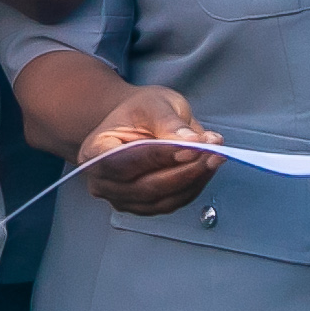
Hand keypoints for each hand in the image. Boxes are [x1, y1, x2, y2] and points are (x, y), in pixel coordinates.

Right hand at [77, 86, 222, 216]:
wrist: (134, 124)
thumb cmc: (138, 112)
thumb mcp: (155, 104)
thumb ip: (170, 123)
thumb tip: (193, 143)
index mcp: (95, 150)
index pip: (125, 161)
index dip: (160, 157)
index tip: (192, 147)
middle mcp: (102, 181)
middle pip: (145, 187)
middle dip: (185, 171)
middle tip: (213, 153)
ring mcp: (120, 198)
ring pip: (161, 200)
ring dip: (193, 181)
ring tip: (214, 158)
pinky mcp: (141, 207)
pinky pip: (170, 204)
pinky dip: (192, 188)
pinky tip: (205, 169)